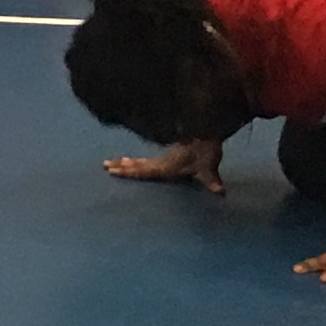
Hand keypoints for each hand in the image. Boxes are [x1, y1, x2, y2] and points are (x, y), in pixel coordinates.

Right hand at [104, 138, 228, 194]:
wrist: (208, 132)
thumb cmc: (206, 151)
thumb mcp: (209, 167)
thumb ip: (212, 181)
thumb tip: (221, 193)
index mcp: (166, 166)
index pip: (143, 170)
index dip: (128, 171)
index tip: (112, 170)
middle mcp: (161, 162)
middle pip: (137, 165)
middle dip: (121, 166)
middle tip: (104, 165)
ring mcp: (164, 158)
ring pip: (140, 161)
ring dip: (126, 162)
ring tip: (113, 162)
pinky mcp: (169, 156)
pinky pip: (147, 160)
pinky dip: (137, 160)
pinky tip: (132, 160)